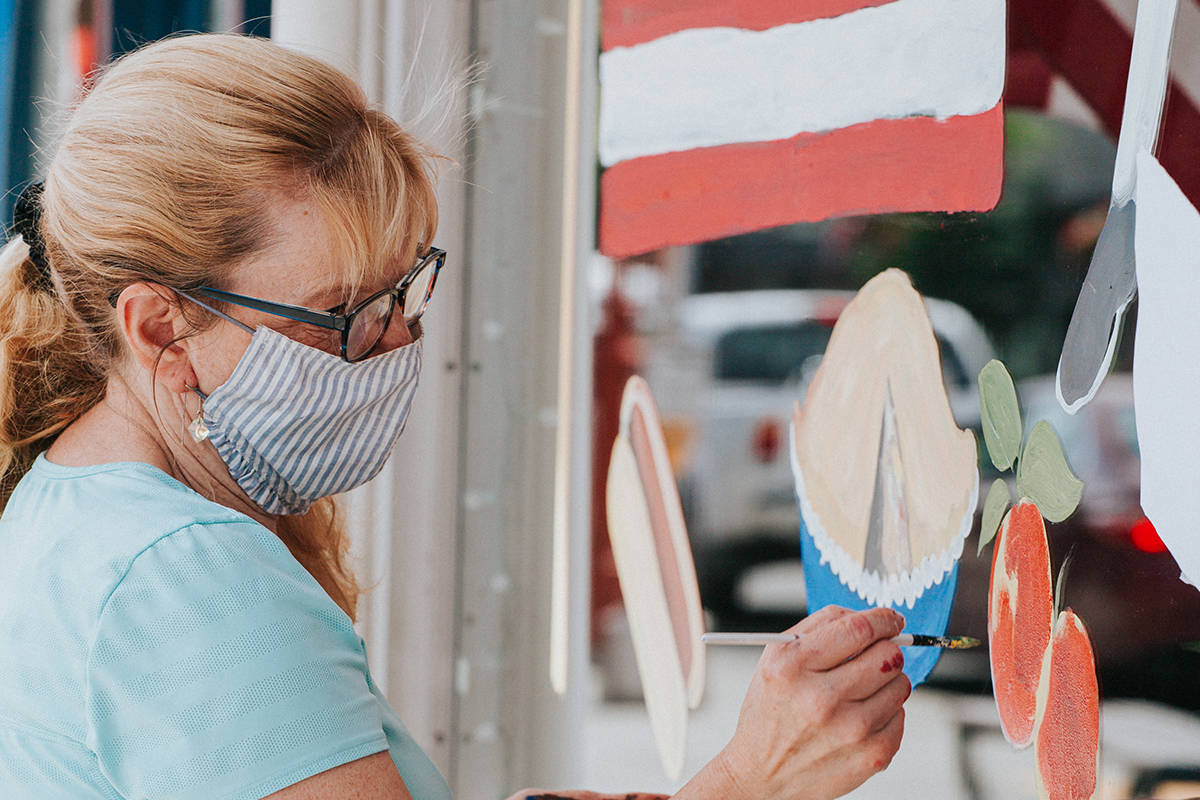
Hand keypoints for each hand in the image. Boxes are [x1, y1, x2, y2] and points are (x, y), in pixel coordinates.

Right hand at [707, 606, 909, 799]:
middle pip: (886, 654)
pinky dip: (888, 710)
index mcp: (793, 666)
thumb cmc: (771, 712)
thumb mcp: (775, 659)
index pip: (858, 628)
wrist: (763, 774)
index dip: (883, 619)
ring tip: (862, 690)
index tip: (891, 620)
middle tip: (876, 654)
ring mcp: (850, 729)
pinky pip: (901, 716)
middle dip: (887, 649)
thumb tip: (870, 617)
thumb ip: (819, 627)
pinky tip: (861, 715)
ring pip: (900, 683)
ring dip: (888, 680)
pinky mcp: (871, 755)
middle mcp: (820, 698)